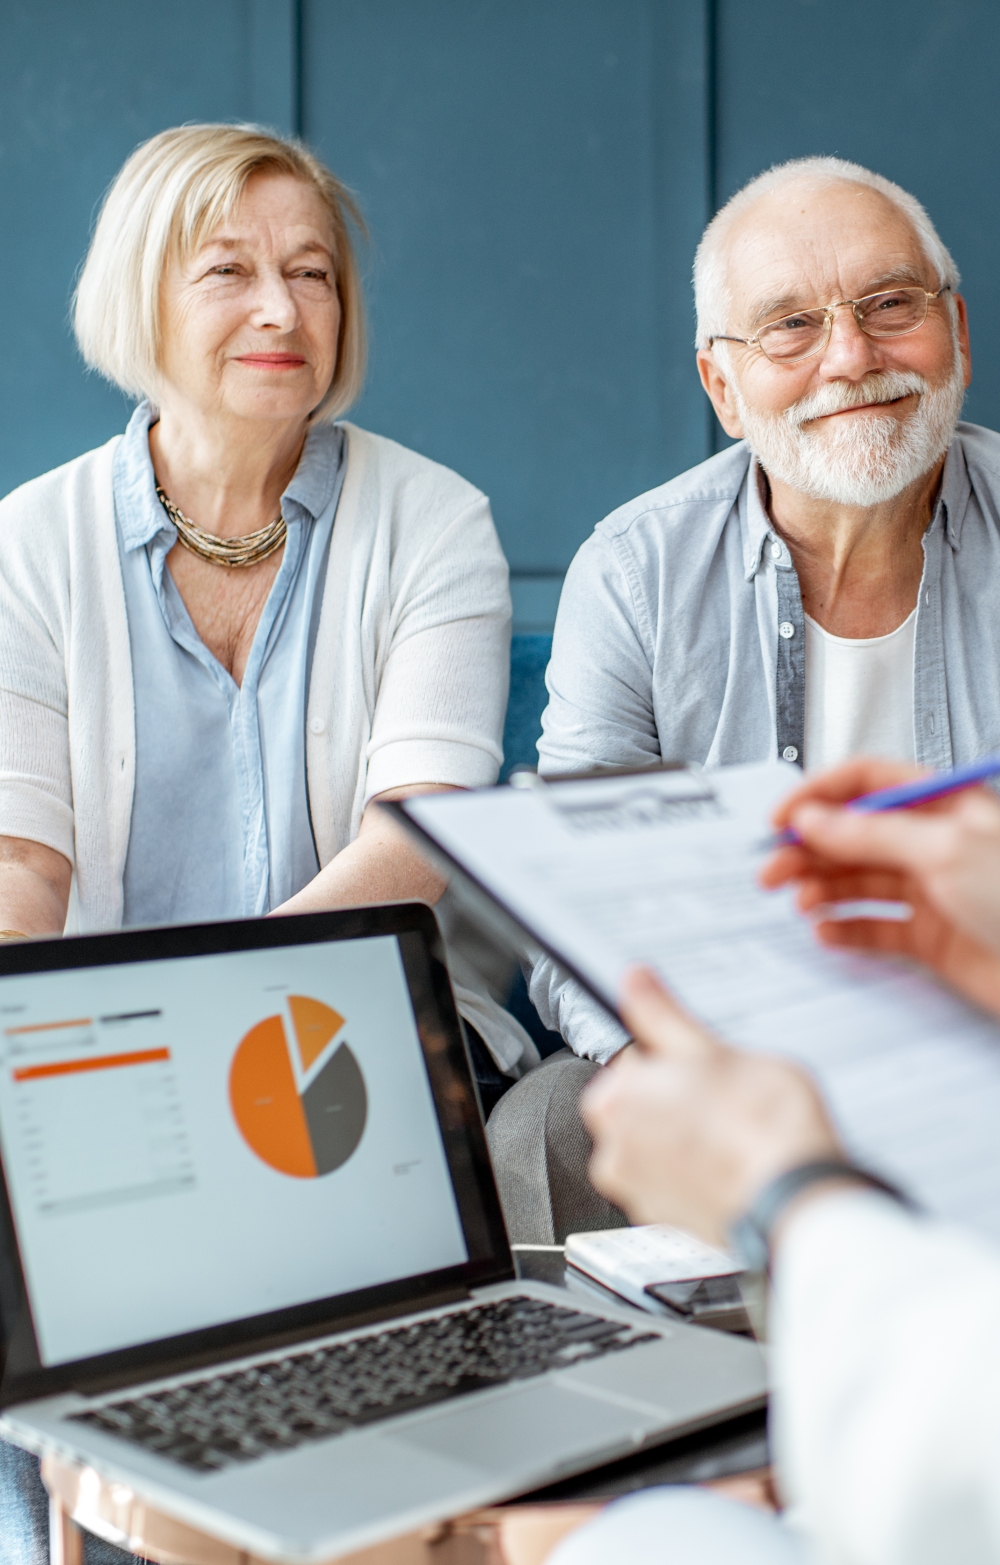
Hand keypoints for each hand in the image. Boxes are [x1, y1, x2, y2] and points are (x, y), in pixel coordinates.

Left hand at [582, 967, 840, 1247]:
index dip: (676, 1059)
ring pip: (659, 1145)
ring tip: (735, 1132)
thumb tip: (635, 982)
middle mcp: (613, 1152)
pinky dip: (698, 1172)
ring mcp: (639, 1194)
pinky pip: (676, 1183)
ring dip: (688, 1136)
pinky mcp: (668, 1223)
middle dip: (679, 1099)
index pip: (634, 1060)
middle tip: (725, 1097)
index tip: (704, 1065)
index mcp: (614, 1100)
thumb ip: (663, 1015)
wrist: (798, 1203)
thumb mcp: (713, 1048)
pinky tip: (735, 1163)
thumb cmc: (763, 1127)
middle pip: (642, 1105)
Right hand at [760, 759, 999, 1017]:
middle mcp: (937, 842)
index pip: (867, 782)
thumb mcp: (946, 847)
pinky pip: (876, 928)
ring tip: (797, 900)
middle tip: (773, 868)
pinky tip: (828, 931)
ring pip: (859, 882)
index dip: (819, 796)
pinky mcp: (934, 938)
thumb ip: (872, 831)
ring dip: (821, 889)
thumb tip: (815, 818)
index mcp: (945, 802)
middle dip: (809, 849)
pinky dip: (846, 930)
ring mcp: (935, 890)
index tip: (782, 819)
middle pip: (855, 833)